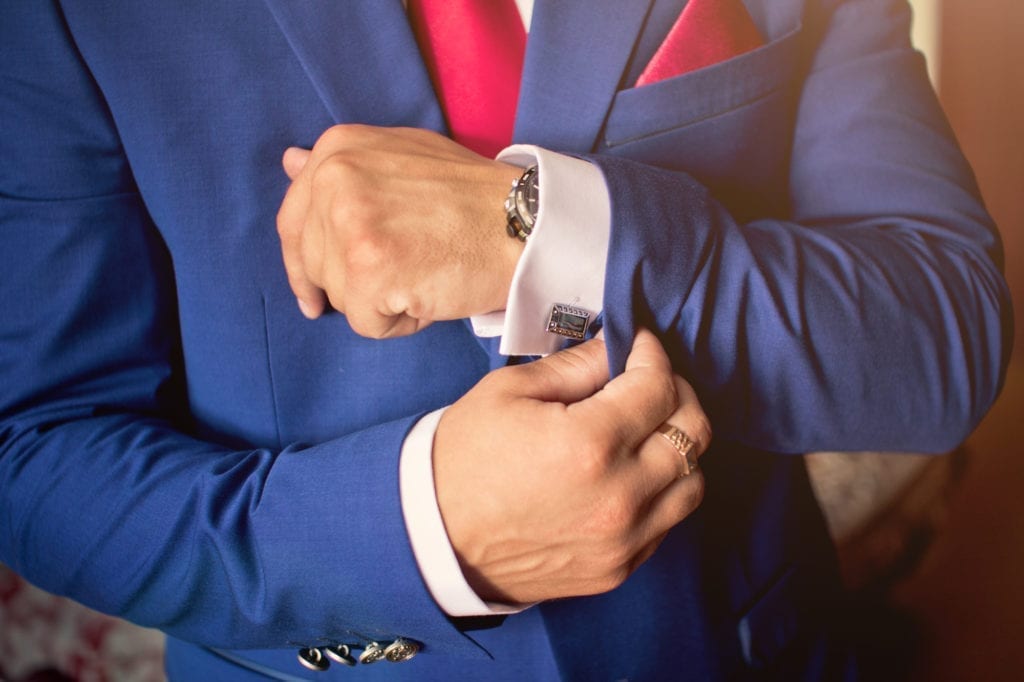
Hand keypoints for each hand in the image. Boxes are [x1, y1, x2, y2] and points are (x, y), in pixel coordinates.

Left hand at [276, 124, 523, 336]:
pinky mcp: (368, 270)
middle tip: (410, 269)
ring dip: (382, 301)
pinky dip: (401, 323)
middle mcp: (334, 179)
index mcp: (337, 149)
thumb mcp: (403, 158)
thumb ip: (347, 167)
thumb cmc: (474, 198)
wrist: (526, 224)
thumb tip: (289, 162)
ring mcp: (348, 224)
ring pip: (340, 298)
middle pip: (315, 266)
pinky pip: (367, 324)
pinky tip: (430, 294)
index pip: (293, 222)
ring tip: (426, 273)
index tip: (313, 295)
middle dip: (357, 283)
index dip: (303, 265)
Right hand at [433, 329, 711, 604]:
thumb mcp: (508, 392)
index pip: (658, 386)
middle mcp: (619, 496)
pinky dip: (663, 489)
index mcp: (589, 444)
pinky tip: (633, 471)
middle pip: (694, 432)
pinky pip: (669, 522)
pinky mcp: (619, 568)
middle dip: (678, 392)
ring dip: (680, 446)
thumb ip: (574, 365)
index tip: (638, 345)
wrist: (433, 539)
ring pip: (693, 481)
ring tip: (647, 428)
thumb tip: (616, 349)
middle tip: (649, 380)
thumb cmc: (463, 459)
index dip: (652, 354)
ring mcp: (624, 540)